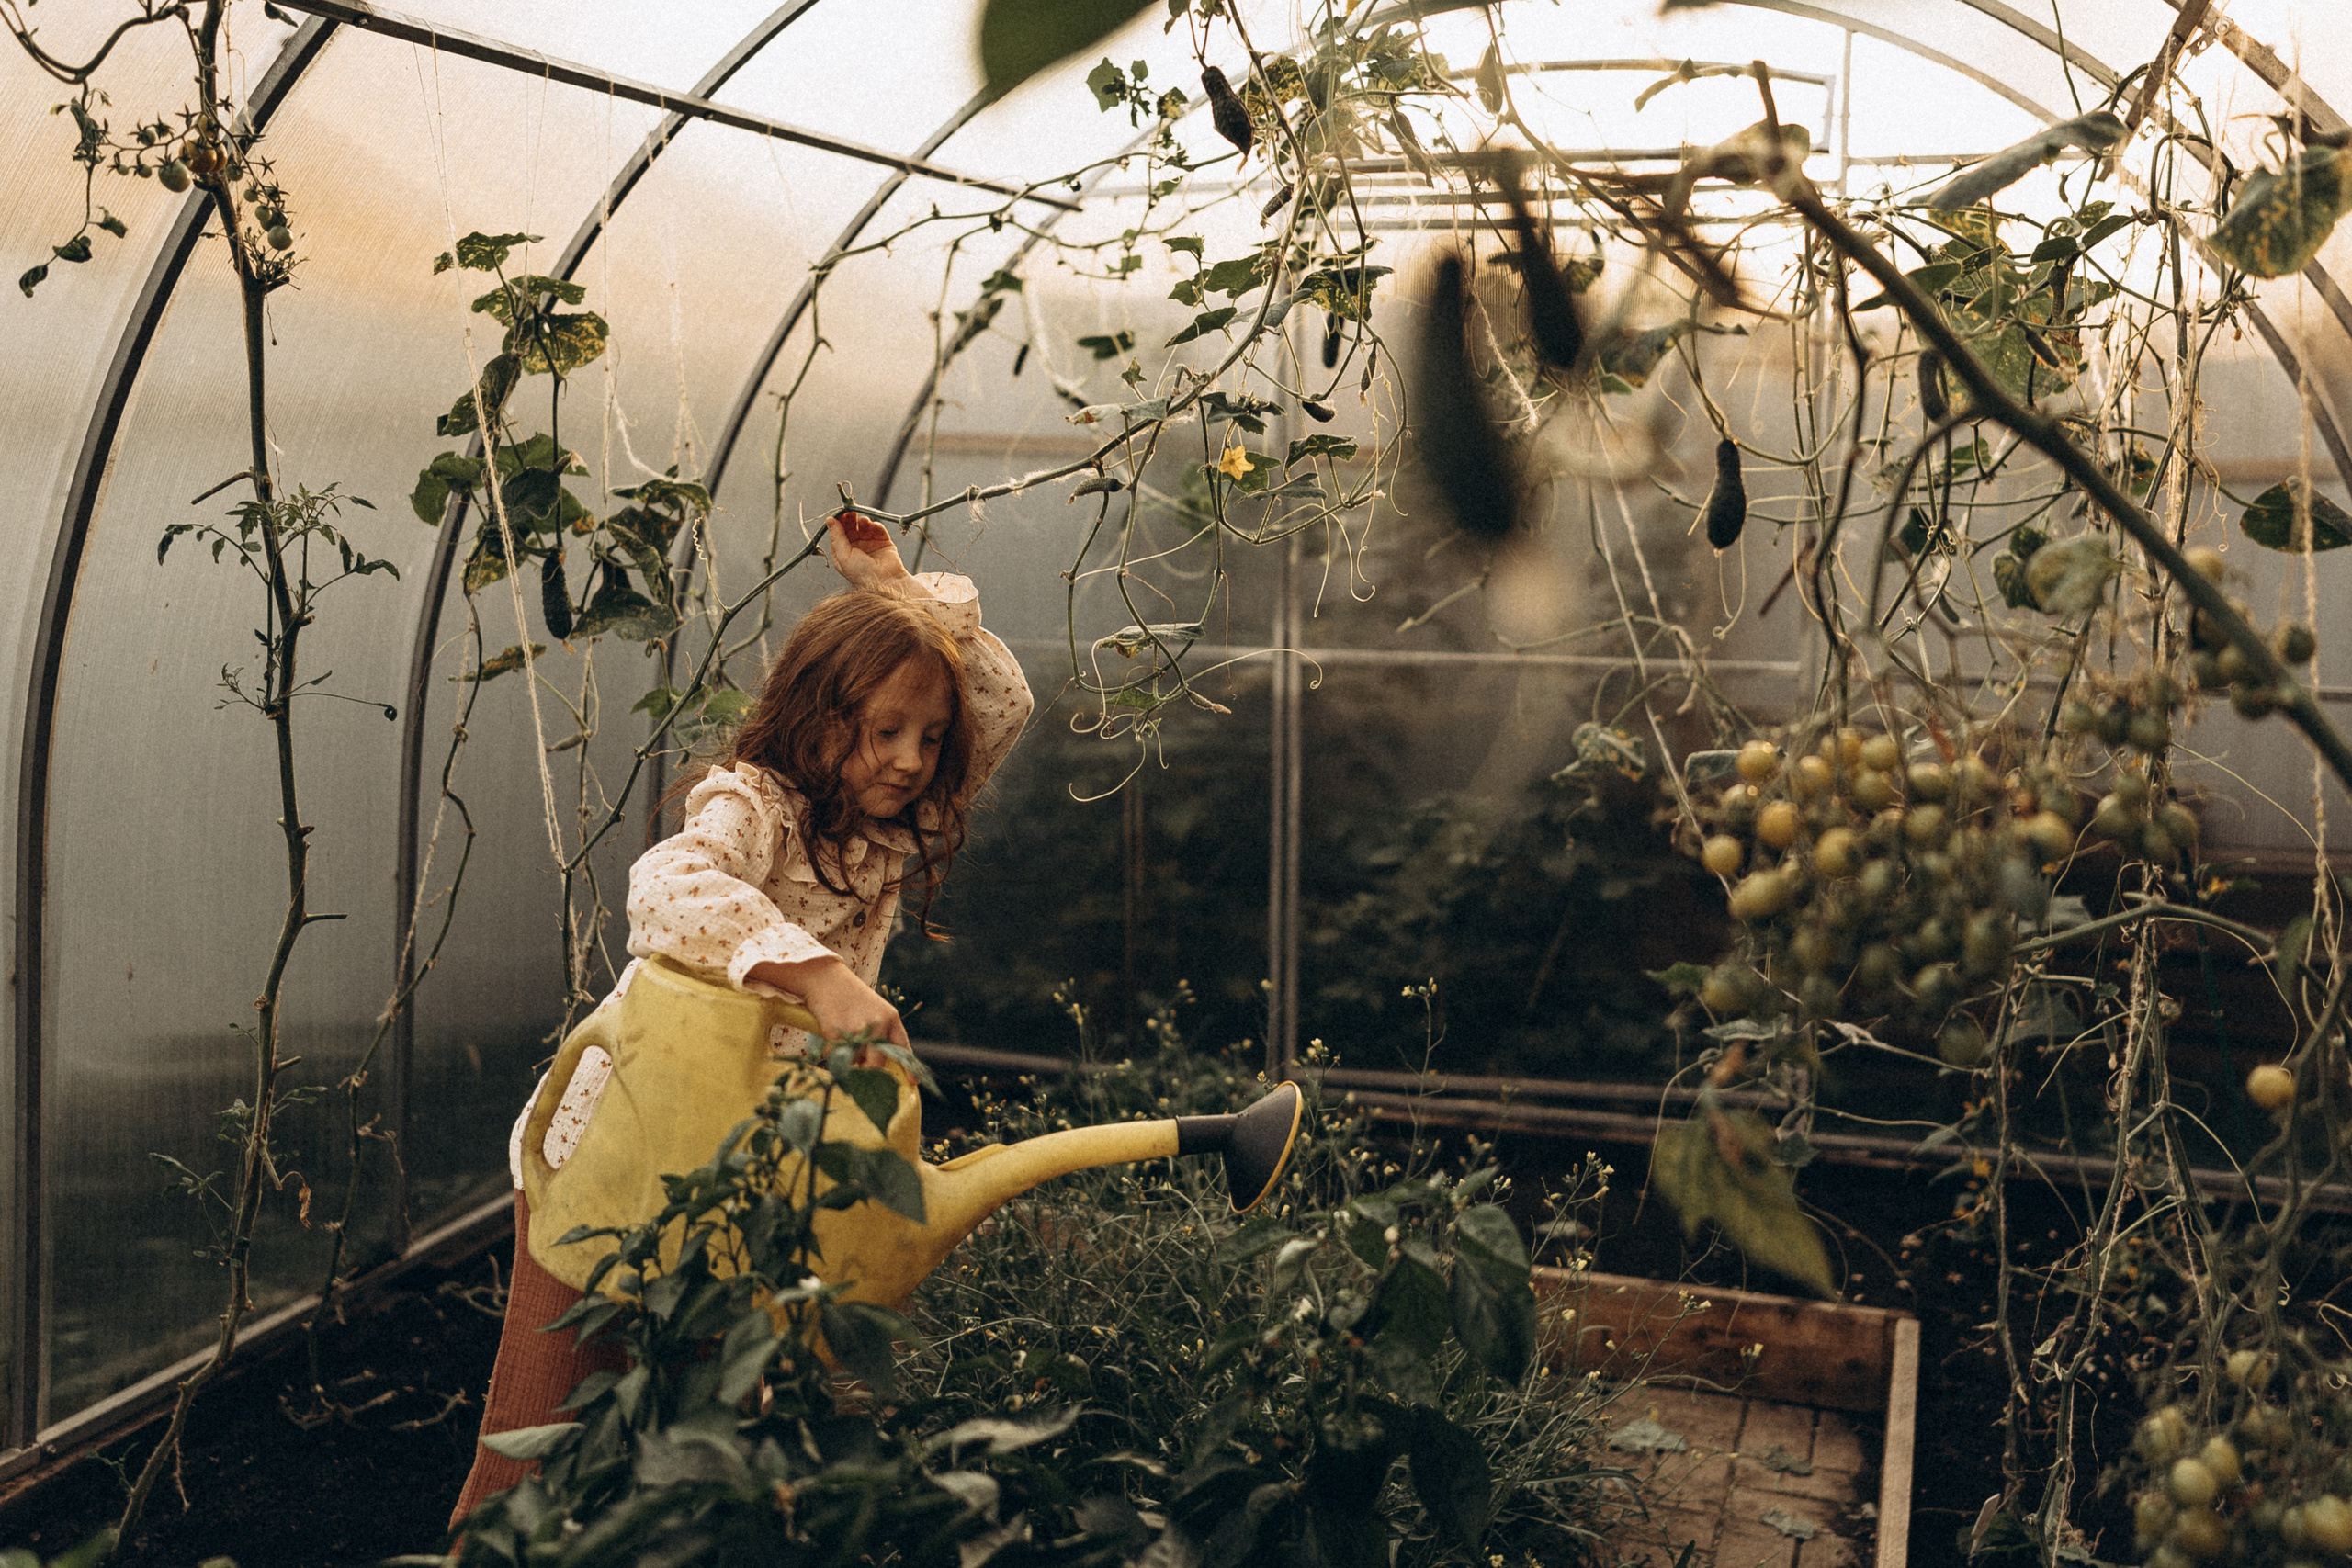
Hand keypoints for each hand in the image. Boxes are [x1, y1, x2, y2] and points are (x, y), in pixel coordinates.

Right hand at [749, 954, 906, 1058]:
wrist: (826, 980)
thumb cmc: (851, 998)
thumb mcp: (875, 1010)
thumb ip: (881, 1035)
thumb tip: (877, 1067)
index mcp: (890, 1018)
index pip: (902, 1048)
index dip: (908, 1068)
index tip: (912, 1082)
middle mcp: (877, 1024)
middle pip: (877, 1064)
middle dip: (869, 1071)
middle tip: (862, 1067)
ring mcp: (857, 1030)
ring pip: (855, 1061)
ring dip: (850, 1058)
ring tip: (845, 1038)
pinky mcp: (836, 1034)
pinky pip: (837, 1057)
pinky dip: (833, 1053)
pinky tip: (833, 1035)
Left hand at [825, 510, 915, 594]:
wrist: (887, 582)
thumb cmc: (862, 573)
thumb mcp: (844, 556)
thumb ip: (836, 537)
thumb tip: (829, 519)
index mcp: (843, 553)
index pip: (837, 533)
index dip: (837, 522)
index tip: (839, 512)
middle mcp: (855, 548)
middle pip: (850, 527)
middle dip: (849, 518)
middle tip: (851, 511)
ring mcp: (870, 544)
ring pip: (863, 526)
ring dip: (862, 521)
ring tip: (863, 521)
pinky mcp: (884, 542)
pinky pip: (878, 529)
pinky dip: (875, 525)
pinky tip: (873, 526)